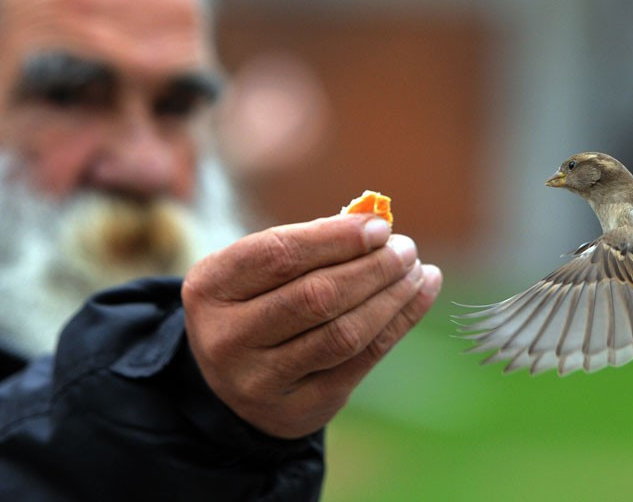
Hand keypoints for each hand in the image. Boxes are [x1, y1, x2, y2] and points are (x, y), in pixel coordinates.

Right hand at [182, 214, 441, 437]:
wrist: (236, 380)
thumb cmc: (258, 304)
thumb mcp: (259, 271)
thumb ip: (309, 245)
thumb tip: (377, 226)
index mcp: (210, 287)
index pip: (279, 254)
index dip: (335, 238)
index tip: (379, 227)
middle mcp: (226, 337)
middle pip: (316, 297)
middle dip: (372, 268)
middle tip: (405, 249)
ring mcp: (260, 379)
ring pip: (343, 333)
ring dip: (392, 298)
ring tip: (417, 272)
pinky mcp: (300, 407)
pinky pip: (362, 360)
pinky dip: (399, 323)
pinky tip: (420, 294)